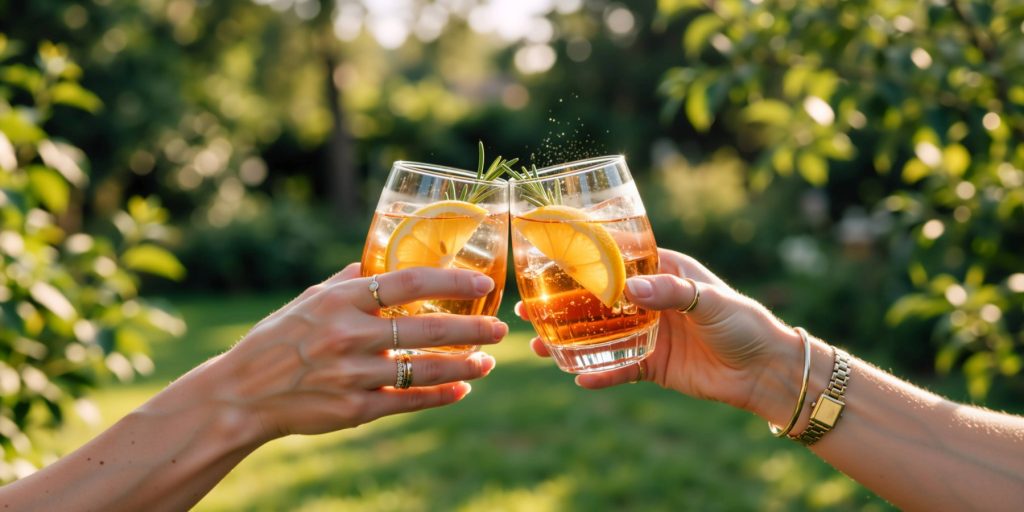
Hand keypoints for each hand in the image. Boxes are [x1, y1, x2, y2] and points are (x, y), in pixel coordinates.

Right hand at [215, 263, 507, 440]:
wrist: (241, 394)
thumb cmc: (276, 339)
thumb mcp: (308, 300)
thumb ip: (348, 282)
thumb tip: (378, 262)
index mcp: (340, 301)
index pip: (408, 283)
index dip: (451, 280)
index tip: (483, 282)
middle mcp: (348, 336)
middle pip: (426, 328)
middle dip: (472, 328)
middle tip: (499, 328)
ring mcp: (352, 375)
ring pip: (423, 368)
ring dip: (463, 365)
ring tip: (488, 361)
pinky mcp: (353, 410)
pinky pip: (407, 402)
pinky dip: (438, 396)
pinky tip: (461, 391)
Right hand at [517, 248, 800, 414]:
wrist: (767, 372)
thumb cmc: (744, 323)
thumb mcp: (709, 300)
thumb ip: (670, 293)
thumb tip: (627, 289)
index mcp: (664, 272)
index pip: (616, 258)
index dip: (583, 257)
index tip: (548, 255)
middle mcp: (650, 300)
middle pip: (596, 299)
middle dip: (561, 303)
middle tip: (527, 307)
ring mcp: (649, 334)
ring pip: (599, 335)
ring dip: (569, 339)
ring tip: (538, 345)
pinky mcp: (653, 366)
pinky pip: (619, 368)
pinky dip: (600, 374)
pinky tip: (578, 377)